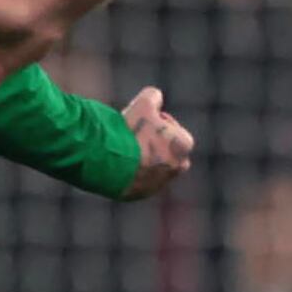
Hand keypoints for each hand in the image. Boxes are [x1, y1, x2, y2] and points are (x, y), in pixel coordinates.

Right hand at [119, 85, 194, 200]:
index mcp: (183, 145)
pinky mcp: (140, 194)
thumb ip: (153, 96)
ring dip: (144, 161)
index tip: (145, 122)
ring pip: (154, 170)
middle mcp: (176, 167)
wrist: (108, 158)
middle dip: (156, 146)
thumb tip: (155, 97)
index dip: (160, 125)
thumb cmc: (130, 130)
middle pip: (169, 154)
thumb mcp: (142, 104)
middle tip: (136, 138)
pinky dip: (131, 174)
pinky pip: (139, 183)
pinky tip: (117, 163)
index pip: (176, 132)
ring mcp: (158, 183)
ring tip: (124, 150)